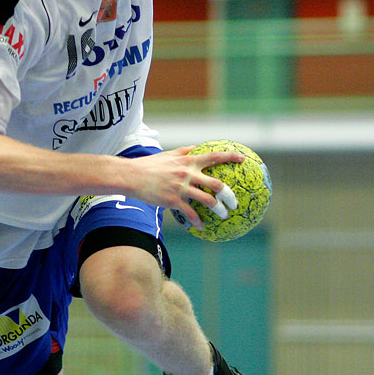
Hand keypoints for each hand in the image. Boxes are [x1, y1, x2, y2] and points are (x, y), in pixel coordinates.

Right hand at [125, 146, 244, 229]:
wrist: (132, 176)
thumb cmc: (148, 165)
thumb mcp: (167, 154)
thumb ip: (184, 151)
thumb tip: (196, 147)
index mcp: (187, 161)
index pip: (213, 157)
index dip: (230, 157)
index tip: (243, 159)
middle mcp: (187, 174)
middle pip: (217, 184)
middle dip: (230, 195)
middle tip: (235, 202)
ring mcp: (181, 188)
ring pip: (208, 201)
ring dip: (219, 210)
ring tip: (224, 216)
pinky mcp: (173, 201)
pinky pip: (190, 214)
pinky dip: (197, 221)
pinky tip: (201, 227)